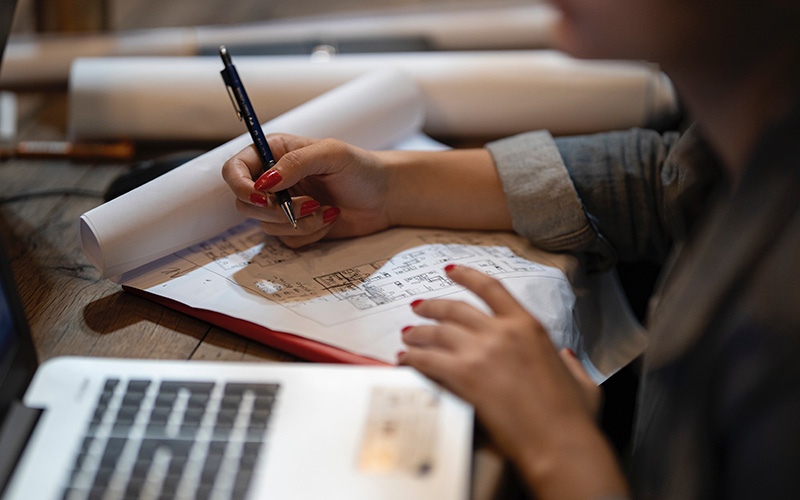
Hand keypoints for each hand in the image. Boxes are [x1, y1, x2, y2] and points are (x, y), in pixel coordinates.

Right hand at [222, 134, 391, 247]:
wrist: (384, 197)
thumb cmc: (361, 168)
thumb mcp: (331, 154)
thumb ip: (295, 163)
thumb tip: (265, 182)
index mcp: (274, 153)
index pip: (235, 170)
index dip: (241, 186)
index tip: (262, 197)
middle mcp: (273, 180)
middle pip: (245, 203)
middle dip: (275, 210)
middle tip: (309, 204)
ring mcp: (283, 206)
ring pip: (266, 226)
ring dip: (299, 222)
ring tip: (326, 208)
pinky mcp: (295, 227)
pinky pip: (287, 240)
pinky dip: (310, 233)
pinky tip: (330, 218)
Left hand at [400, 264, 626, 499]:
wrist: (560, 443)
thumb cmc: (572, 417)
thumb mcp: (580, 380)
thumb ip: (570, 363)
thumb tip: (566, 357)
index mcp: (529, 327)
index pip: (491, 289)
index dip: (467, 276)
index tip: (452, 271)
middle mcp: (502, 332)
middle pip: (455, 308)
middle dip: (432, 306)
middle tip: (419, 308)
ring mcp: (481, 352)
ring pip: (437, 331)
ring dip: (417, 333)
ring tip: (407, 337)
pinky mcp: (464, 376)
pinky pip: (427, 360)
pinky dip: (411, 358)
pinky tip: (405, 361)